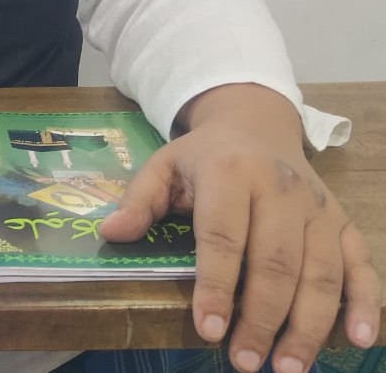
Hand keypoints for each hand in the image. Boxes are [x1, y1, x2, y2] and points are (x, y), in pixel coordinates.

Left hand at [99, 83, 380, 371]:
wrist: (257, 123)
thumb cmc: (206, 155)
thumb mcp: (164, 165)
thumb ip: (139, 199)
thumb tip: (111, 232)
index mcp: (230, 172)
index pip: (223, 236)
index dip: (216, 285)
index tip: (209, 330)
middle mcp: (280, 188)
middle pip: (275, 262)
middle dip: (261, 318)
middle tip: (244, 363)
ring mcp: (318, 207)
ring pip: (320, 272)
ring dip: (308, 325)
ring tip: (288, 368)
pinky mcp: (344, 221)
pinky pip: (362, 265)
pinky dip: (366, 303)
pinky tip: (361, 340)